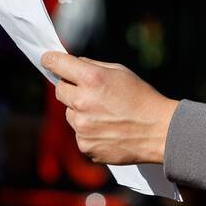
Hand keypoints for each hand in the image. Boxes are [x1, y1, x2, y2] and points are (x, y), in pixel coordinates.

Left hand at [41, 51, 179, 165]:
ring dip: (80, 112)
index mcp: (92, 79)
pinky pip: (79, 134)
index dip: (51, 60)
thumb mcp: (120, 72)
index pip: (57, 64)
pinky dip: (88, 131)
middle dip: (69, 87)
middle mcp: (82, 102)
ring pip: (70, 114)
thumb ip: (93, 66)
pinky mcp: (85, 146)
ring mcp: (82, 127)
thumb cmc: (141, 98)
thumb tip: (73, 64)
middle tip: (88, 91)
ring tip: (105, 114)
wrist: (158, 131)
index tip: (47, 59)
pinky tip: (108, 130)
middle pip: (60, 90)